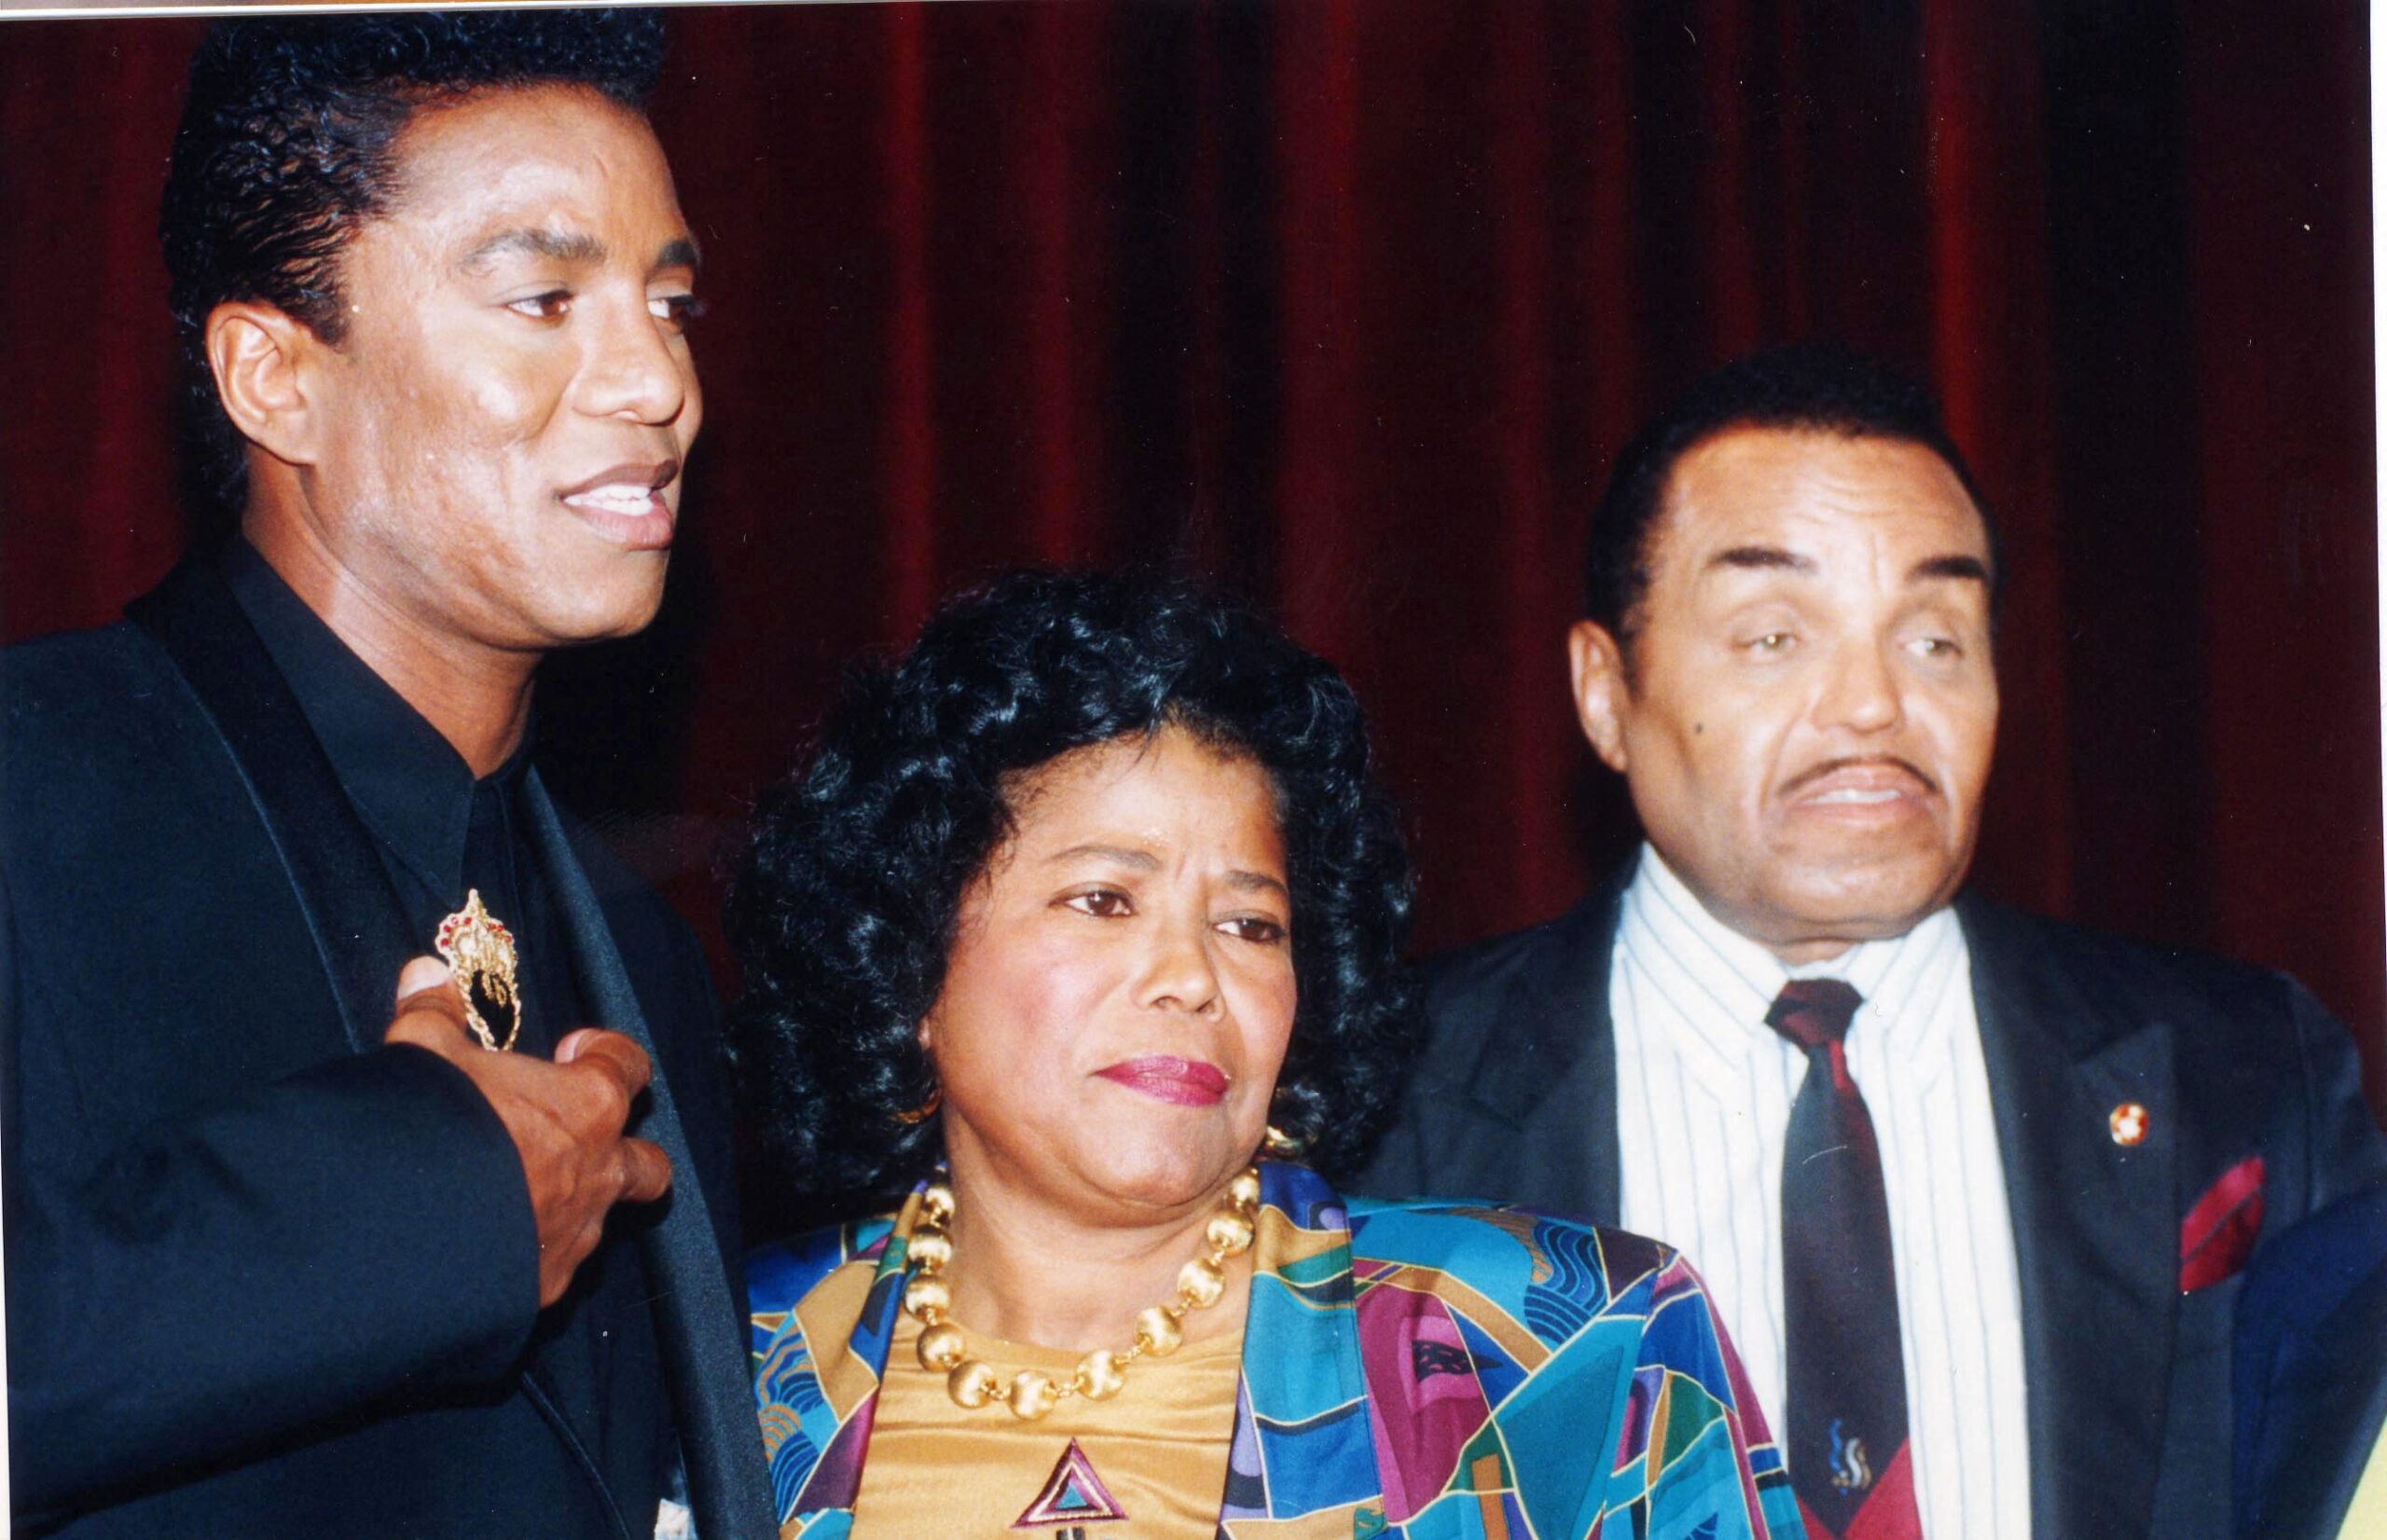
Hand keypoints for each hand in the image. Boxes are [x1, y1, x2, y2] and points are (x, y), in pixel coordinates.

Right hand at [384, 956, 672, 1306]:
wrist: (406, 1231)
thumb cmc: (435, 1127)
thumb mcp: (423, 1053)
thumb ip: (433, 1014)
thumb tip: (425, 973)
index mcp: (588, 1105)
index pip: (628, 1066)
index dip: (608, 1053)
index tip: (577, 1049)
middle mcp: (599, 1172)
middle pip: (648, 1164)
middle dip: (626, 1152)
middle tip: (578, 1139)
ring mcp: (576, 1236)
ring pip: (596, 1222)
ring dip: (569, 1206)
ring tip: (512, 1198)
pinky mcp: (542, 1289)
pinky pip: (549, 1268)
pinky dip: (527, 1257)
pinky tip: (486, 1252)